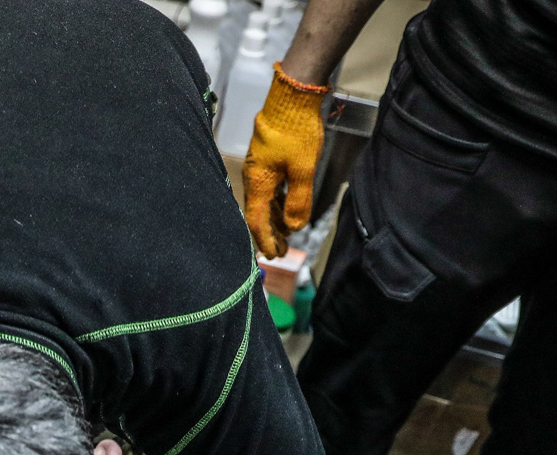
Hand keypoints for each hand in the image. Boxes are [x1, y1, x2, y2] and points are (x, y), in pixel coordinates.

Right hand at [242, 70, 326, 258]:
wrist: (292, 96)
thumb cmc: (296, 131)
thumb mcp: (302, 170)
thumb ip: (298, 201)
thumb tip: (294, 227)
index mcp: (258, 182)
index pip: (257, 220)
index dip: (265, 240)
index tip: (274, 256)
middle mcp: (254, 177)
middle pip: (259, 213)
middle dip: (270, 234)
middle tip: (281, 252)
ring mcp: (259, 167)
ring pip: (264, 201)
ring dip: (274, 219)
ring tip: (285, 234)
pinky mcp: (267, 159)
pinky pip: (269, 188)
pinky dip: (276, 202)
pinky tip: (284, 208)